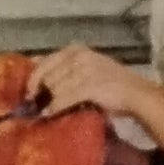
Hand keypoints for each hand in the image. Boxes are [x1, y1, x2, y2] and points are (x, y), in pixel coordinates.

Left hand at [28, 43, 148, 121]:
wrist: (136, 94)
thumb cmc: (110, 82)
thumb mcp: (86, 67)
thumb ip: (64, 67)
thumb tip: (35, 67)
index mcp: (76, 49)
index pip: (44, 62)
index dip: (33, 79)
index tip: (28, 93)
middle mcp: (78, 56)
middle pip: (48, 77)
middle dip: (41, 93)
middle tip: (36, 105)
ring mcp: (84, 70)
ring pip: (54, 89)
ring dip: (48, 102)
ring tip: (45, 111)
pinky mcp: (89, 86)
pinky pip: (63, 99)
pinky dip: (54, 108)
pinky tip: (49, 115)